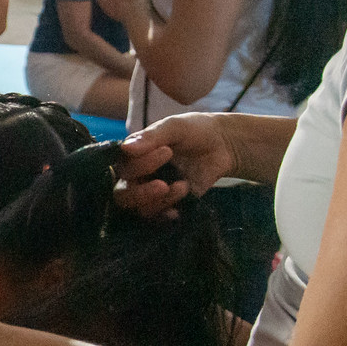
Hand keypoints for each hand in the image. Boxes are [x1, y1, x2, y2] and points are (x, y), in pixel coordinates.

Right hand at [114, 112, 235, 217]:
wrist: (224, 145)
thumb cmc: (194, 131)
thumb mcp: (174, 127)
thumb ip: (151, 137)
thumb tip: (125, 148)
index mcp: (134, 155)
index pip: (122, 168)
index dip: (139, 165)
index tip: (167, 151)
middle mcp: (138, 176)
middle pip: (122, 194)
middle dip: (141, 193)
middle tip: (162, 185)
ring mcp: (152, 193)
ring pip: (140, 208)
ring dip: (159, 202)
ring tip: (183, 187)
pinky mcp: (169, 204)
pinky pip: (157, 217)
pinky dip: (164, 216)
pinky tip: (176, 211)